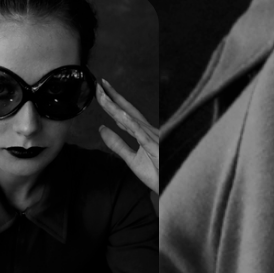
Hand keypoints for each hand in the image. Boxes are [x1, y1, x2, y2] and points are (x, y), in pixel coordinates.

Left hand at [96, 77, 157, 195]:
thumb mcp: (131, 159)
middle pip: (128, 111)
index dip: (113, 101)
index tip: (101, 89)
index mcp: (143, 133)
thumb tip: (101, 128)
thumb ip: (117, 144)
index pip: (125, 113)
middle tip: (99, 83)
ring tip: (103, 96)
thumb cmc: (156, 173)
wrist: (174, 188)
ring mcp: (152, 139)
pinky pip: (141, 135)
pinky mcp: (155, 149)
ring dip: (117, 107)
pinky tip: (121, 115)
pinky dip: (131, 124)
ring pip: (131, 120)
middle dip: (113, 97)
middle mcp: (148, 132)